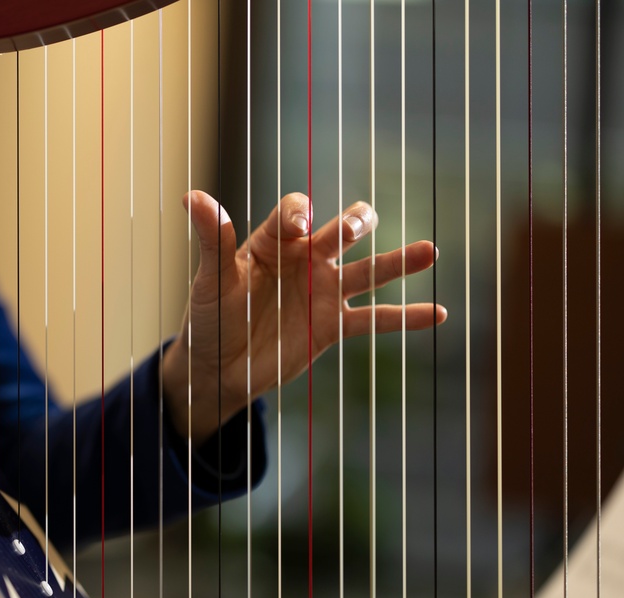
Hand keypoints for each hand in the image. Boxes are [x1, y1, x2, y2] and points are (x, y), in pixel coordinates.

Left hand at [162, 190, 446, 446]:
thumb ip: (211, 240)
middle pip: (339, 230)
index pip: (293, 214)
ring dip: (399, 261)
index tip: (300, 227)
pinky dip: (405, 317)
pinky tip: (437, 312)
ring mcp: (322, 292)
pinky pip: (375, 319)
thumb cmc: (208, 317)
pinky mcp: (333, 326)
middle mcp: (304, 260)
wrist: (218, 367)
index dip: (299, 215)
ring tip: (430, 250)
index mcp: (272, 243)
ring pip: (368, 271)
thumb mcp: (210, 280)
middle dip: (353, 223)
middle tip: (358, 226)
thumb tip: (192, 196)